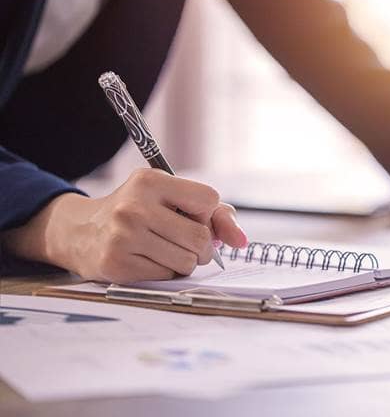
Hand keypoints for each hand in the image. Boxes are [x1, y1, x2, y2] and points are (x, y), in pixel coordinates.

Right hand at [1, 169, 247, 282]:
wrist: (80, 232)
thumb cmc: (138, 212)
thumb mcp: (170, 199)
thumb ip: (215, 214)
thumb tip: (241, 241)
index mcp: (150, 180)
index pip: (209, 199)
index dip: (208, 215)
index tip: (193, 217)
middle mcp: (134, 206)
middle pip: (200, 237)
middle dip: (202, 247)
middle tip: (186, 243)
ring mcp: (123, 236)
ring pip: (187, 261)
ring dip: (184, 262)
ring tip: (164, 250)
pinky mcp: (117, 264)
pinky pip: (165, 276)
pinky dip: (164, 272)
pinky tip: (146, 260)